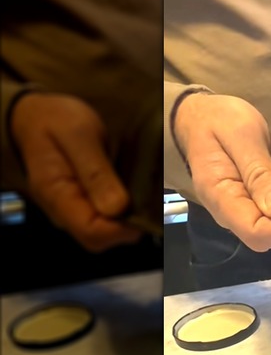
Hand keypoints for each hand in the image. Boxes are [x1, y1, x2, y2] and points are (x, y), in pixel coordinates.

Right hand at [10, 93, 140, 251]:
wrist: (36, 115)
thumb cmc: (57, 121)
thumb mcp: (79, 136)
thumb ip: (96, 172)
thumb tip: (118, 208)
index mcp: (58, 196)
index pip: (93, 232)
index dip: (123, 227)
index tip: (146, 206)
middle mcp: (63, 211)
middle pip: (100, 239)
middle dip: (128, 226)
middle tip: (149, 197)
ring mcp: (72, 209)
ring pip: (105, 231)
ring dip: (128, 219)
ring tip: (144, 192)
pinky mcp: (82, 203)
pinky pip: (105, 218)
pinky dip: (124, 211)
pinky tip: (136, 192)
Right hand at [173, 92, 270, 251]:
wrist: (200, 117)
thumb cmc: (219, 121)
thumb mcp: (242, 136)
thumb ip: (258, 172)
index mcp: (220, 196)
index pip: (255, 232)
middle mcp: (226, 211)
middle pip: (263, 237)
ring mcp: (235, 209)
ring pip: (267, 231)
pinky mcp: (245, 204)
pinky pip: (267, 218)